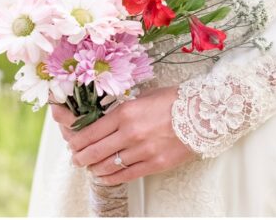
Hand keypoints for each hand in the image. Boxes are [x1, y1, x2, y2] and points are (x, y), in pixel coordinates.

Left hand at [50, 86, 195, 184]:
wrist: (203, 113)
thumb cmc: (174, 102)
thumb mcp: (142, 98)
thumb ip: (121, 110)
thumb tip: (101, 122)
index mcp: (125, 112)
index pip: (90, 132)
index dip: (76, 141)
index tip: (72, 144)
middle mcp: (130, 133)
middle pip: (94, 151)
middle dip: (80, 157)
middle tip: (76, 159)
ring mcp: (143, 151)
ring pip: (108, 166)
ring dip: (94, 168)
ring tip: (90, 167)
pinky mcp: (155, 164)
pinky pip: (126, 175)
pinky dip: (111, 178)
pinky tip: (104, 177)